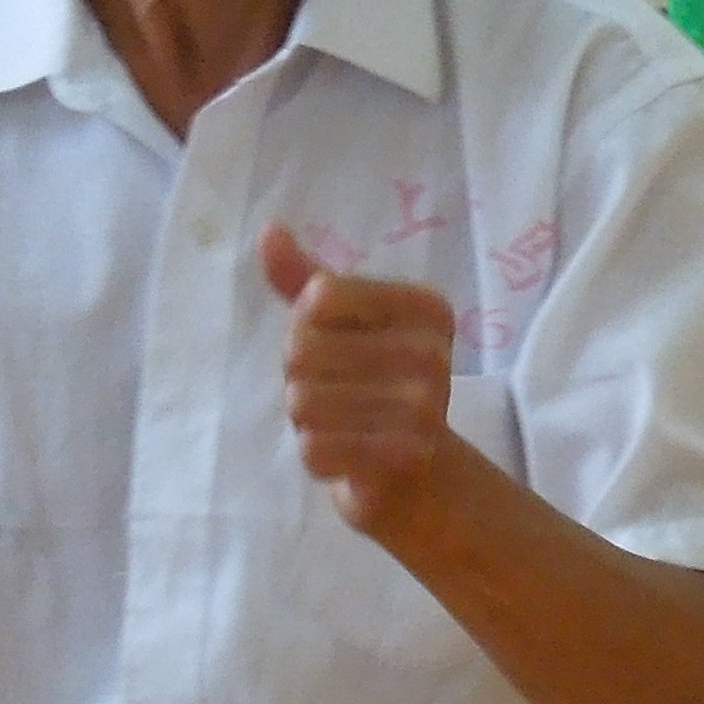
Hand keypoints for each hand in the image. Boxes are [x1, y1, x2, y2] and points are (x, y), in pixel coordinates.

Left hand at [263, 228, 470, 545]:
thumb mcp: (344, 323)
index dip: (305, 323)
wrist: (419, 473)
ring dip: (305, 418)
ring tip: (338, 423)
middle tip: (333, 391)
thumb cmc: (372, 383)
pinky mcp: (405, 458)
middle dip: (298, 376)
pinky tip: (343, 454)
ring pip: (302, 401)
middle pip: (302, 349)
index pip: (322, 295)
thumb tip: (269, 229)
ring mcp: (424, 408)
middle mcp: (434, 353)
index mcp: (427, 308)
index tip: (336, 343)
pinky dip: (315, 454)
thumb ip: (306, 278)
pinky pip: (314, 447)